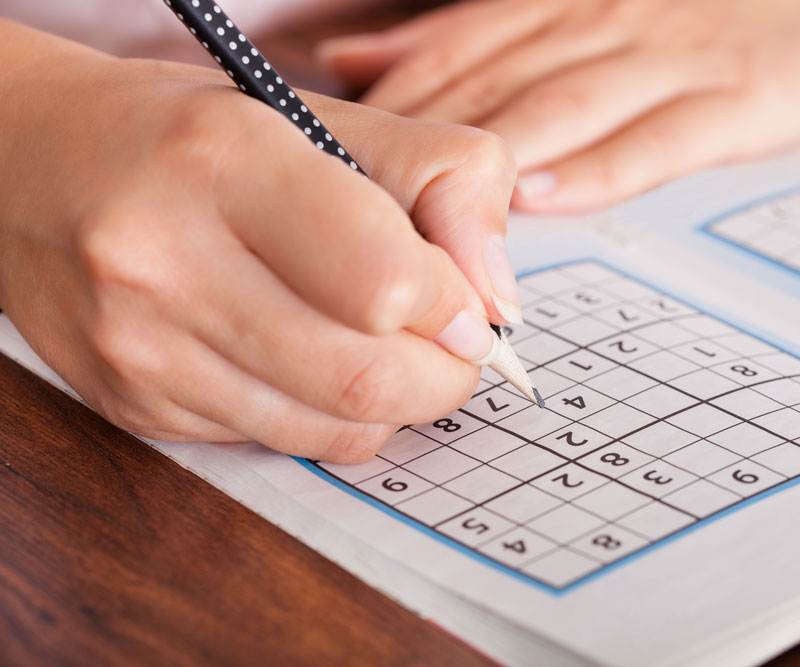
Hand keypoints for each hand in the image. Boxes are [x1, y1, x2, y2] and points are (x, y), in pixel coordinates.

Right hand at [0, 21, 516, 461]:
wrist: (41, 168)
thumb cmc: (199, 140)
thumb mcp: (327, 120)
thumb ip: (443, 183)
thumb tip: (497, 301)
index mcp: (228, 162)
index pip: (385, 283)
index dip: (453, 307)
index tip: (465, 305)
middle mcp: (164, 261)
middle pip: (367, 379)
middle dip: (445, 377)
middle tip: (452, 350)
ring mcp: (140, 347)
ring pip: (330, 430)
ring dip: (393, 404)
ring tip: (388, 354)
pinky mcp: (133, 405)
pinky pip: (279, 443)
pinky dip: (326, 417)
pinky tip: (312, 364)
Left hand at [320, 0, 799, 211]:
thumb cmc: (674, 22)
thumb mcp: (560, 12)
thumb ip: (460, 39)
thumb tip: (354, 60)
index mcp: (563, 0)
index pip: (457, 46)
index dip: (397, 97)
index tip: (347, 145)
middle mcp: (611, 19)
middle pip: (496, 80)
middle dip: (426, 140)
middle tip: (372, 196)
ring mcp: (674, 58)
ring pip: (562, 107)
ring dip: (494, 156)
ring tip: (437, 205)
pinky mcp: (736, 101)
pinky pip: (655, 143)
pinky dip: (593, 172)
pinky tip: (540, 199)